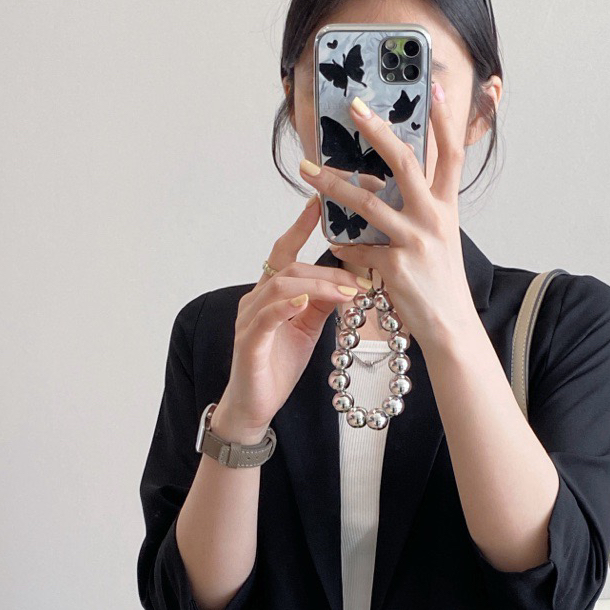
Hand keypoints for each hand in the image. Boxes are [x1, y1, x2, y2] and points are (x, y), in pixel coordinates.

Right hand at [215, 195, 360, 435]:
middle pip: (290, 269)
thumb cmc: (277, 366)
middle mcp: (255, 300)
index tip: (319, 203)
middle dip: (328, 271)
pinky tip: (305, 302)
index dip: (300, 227)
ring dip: (318, 286)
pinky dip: (286, 307)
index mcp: (269, 294)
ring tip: (346, 291)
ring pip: (281, 288)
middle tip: (361, 278)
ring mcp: (249, 320)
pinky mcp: (248, 343)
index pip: (284, 252)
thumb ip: (322, 303)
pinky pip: (265, 317)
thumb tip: (348, 280)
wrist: (254, 406)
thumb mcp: (308, 329)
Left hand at [298, 81, 477, 349]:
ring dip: (332, 185)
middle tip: (353, 107)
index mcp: (447, 206)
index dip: (444, 118)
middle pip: (406, 162)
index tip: (433, 85)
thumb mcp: (439, 236)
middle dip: (378, 131)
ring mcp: (415, 241)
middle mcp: (434, 217)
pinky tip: (332, 243)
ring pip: (367, 202)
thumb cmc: (440, 280)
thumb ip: (419, 206)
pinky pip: (357, 248)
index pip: (451, 153)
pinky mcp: (395, 266)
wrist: (450, 327)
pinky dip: (341, 245)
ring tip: (307, 170)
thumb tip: (384, 181)